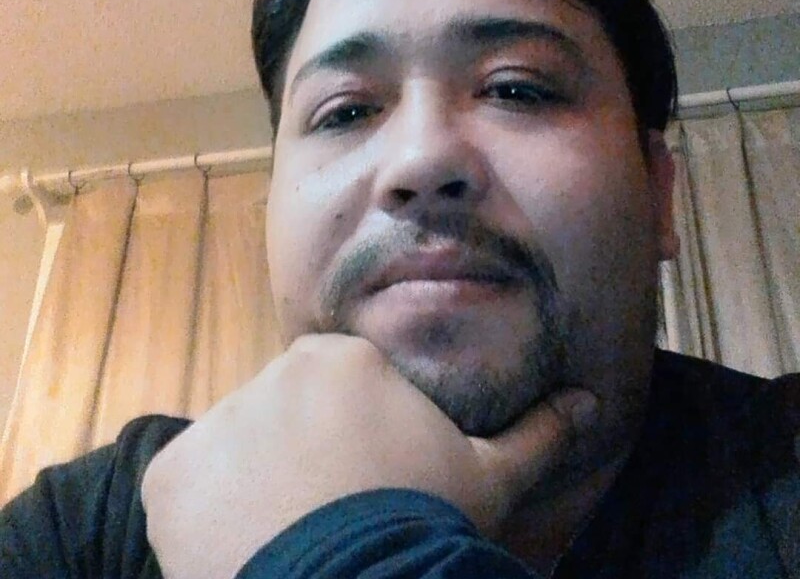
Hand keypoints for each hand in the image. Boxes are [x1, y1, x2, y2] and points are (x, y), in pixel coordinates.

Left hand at [141, 334, 597, 578]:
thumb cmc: (424, 524)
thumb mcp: (488, 479)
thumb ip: (536, 433)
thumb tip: (590, 400)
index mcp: (343, 361)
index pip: (340, 389)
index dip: (354, 440)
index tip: (365, 483)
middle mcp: (273, 373)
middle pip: (286, 413)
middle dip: (304, 456)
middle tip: (329, 514)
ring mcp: (217, 422)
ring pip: (240, 449)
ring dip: (258, 486)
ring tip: (291, 537)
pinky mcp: (170, 476)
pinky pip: (189, 486)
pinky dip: (207, 515)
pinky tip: (245, 549)